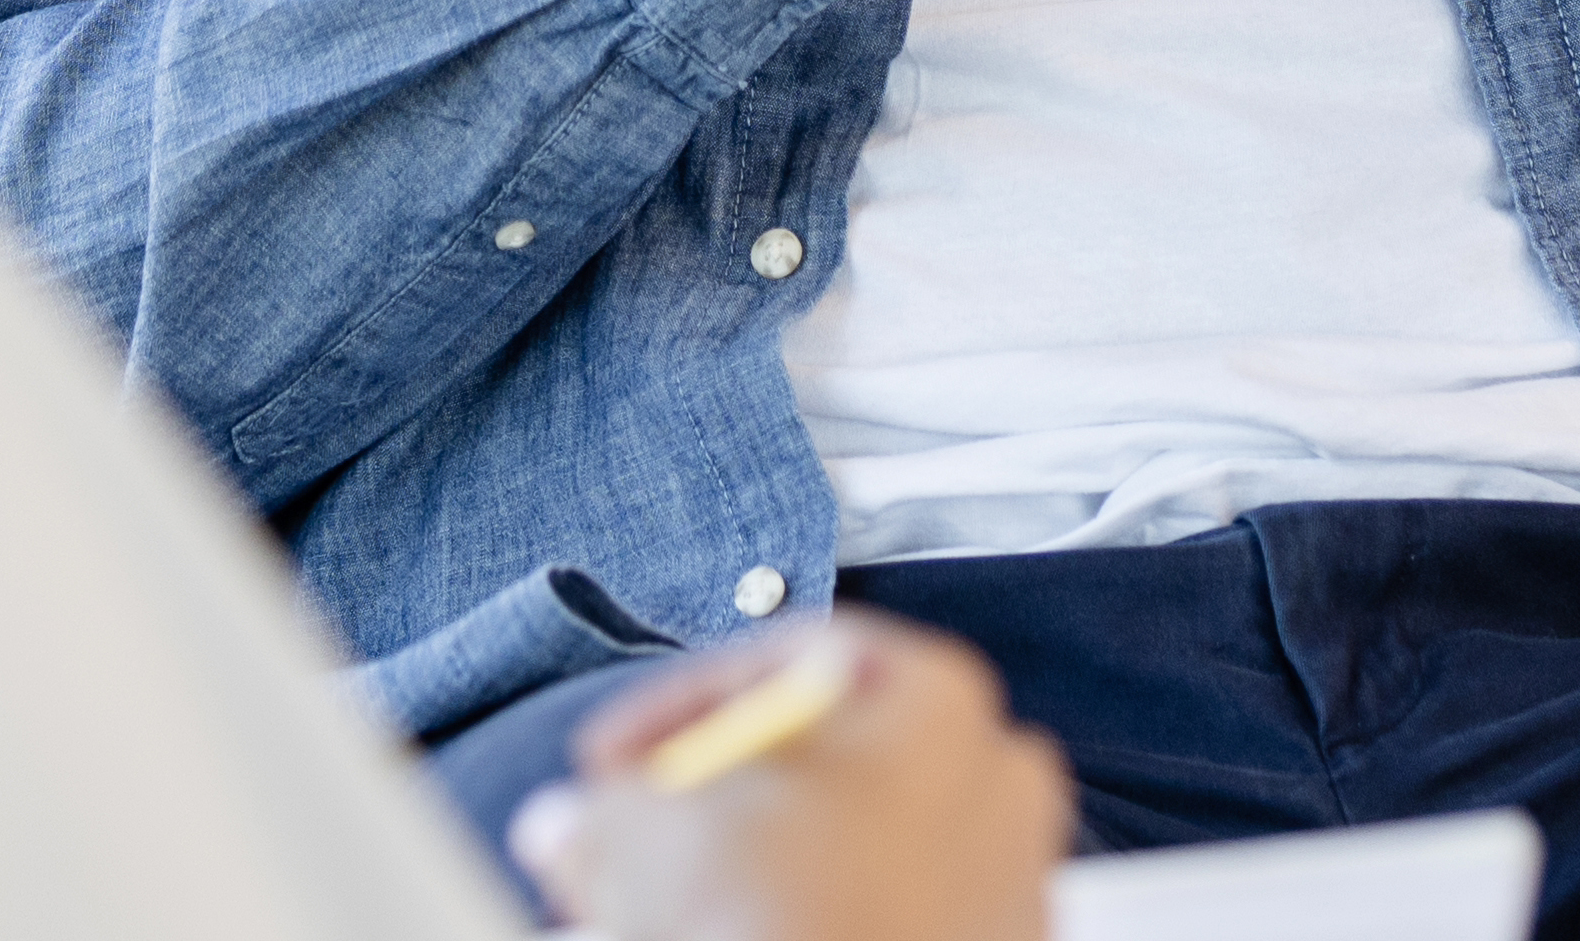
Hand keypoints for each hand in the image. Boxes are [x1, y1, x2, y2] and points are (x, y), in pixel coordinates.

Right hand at [510, 616, 1069, 940]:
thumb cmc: (777, 928)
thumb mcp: (645, 836)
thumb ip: (601, 812)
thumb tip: (565, 826)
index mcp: (940, 699)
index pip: (786, 665)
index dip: (673, 713)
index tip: (610, 766)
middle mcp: (999, 779)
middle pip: (826, 763)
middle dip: (712, 805)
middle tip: (633, 843)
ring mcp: (1013, 883)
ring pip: (855, 854)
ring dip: (754, 878)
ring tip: (668, 916)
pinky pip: (888, 922)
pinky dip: (815, 929)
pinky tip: (743, 938)